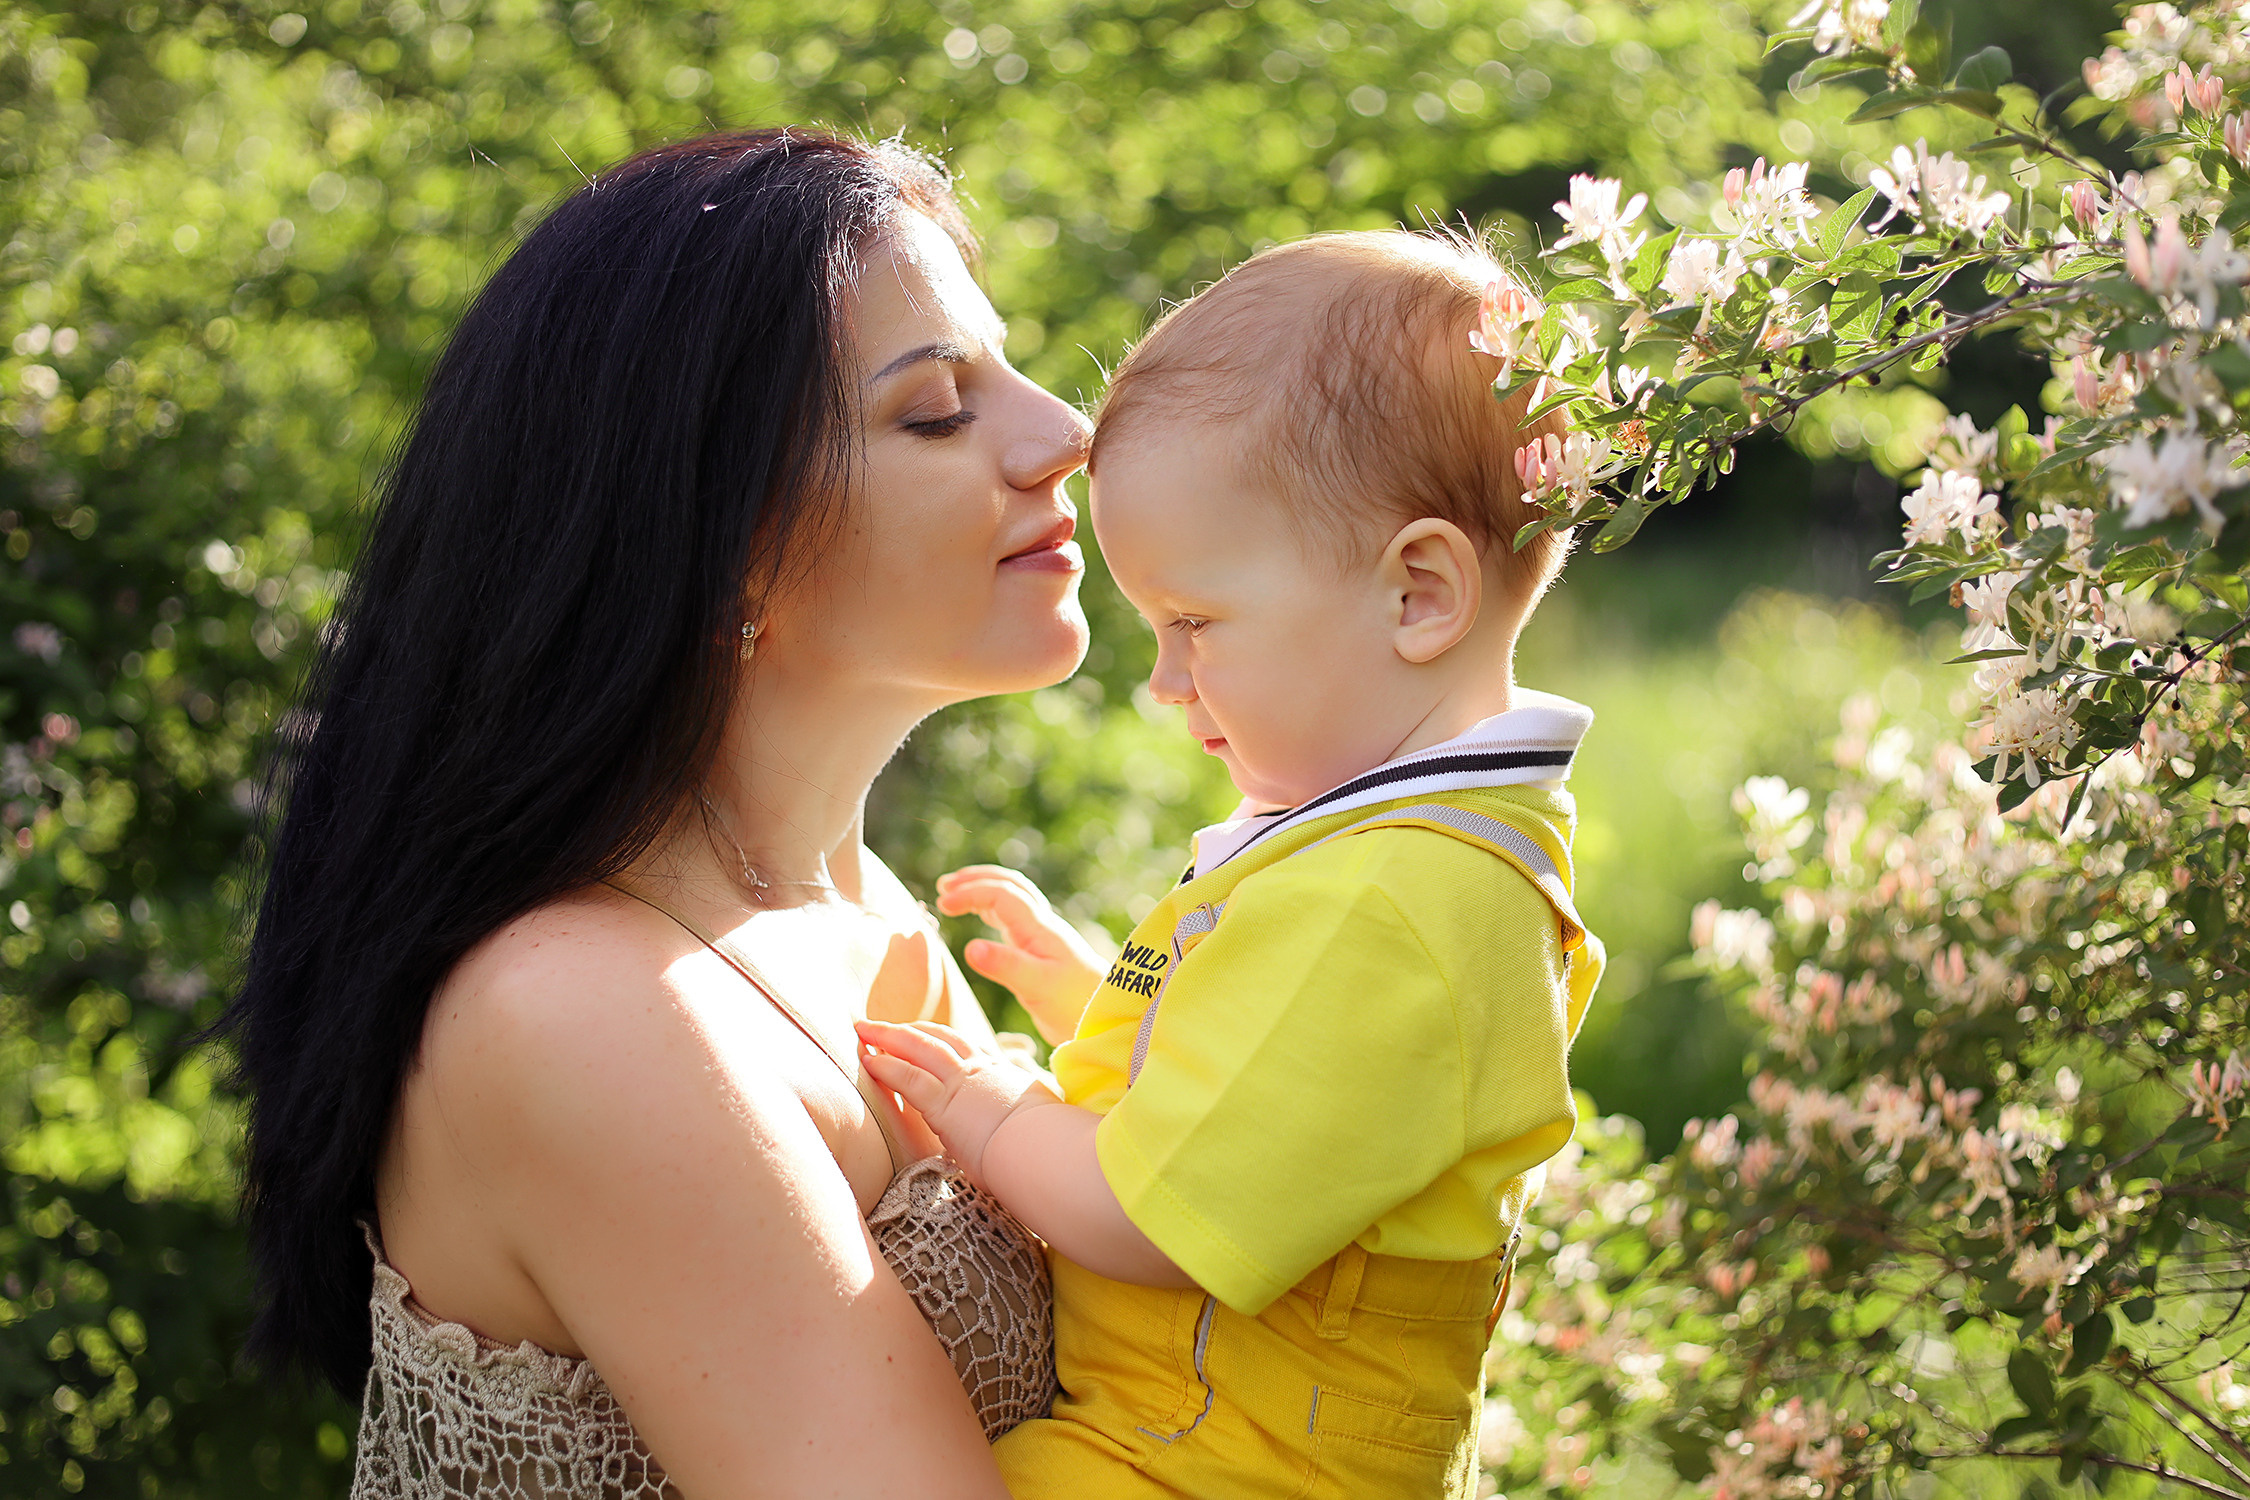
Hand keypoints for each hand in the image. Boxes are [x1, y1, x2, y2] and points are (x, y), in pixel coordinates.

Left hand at [856, 1019, 1056, 1179]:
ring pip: (919, 1048)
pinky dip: (886, 1066)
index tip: (924, 1033)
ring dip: (888, 1036)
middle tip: (883, 1023)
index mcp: (1003, 1074)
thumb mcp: (1042, 1118)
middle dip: (908, 1028)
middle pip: (939, 1038)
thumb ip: (1029, 1114)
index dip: (942, 1038)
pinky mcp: (945, 1104)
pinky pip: (909, 1078)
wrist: (1046, 1148)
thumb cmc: (1047, 1143)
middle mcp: (981, 1070)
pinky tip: (868, 1060)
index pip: (968, 1047)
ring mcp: (962, 1083)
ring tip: (864, 1029)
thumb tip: (1035, 1123)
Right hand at [935, 865, 1109, 1044]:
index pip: (1001, 894)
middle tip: (945, 886)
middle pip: (1009, 885)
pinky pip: (1012, 918)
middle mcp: (1042, 926)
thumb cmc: (1076, 1004)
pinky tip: (979, 918)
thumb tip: (970, 947)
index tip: (943, 904)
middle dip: (976, 879)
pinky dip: (991, 909)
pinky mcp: (1040, 952)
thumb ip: (1006, 967)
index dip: (971, 892)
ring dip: (983, 889)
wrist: (1108, 1017)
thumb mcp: (1039, 987)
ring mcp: (1042, 937)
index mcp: (1040, 928)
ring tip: (953, 895)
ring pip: (1012, 898)